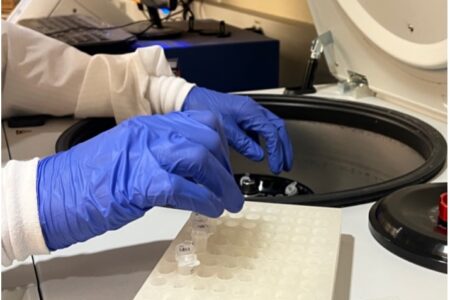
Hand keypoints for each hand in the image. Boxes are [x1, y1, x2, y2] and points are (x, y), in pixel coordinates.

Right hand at [37, 111, 242, 249]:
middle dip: (226, 168)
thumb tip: (195, 174)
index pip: (201, 122)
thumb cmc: (91, 178)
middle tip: (231, 190)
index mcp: (149, 125)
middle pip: (207, 138)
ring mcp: (145, 154)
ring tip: (227, 204)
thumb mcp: (132, 156)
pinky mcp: (140, 181)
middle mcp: (150, 134)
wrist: (55, 192)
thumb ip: (163, 157)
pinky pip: (184, 187)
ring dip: (221, 185)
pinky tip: (209, 210)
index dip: (221, 146)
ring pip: (200, 159)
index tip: (224, 167)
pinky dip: (204, 200)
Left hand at [183, 87, 292, 173]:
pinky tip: (262, 151)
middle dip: (285, 148)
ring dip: (278, 144)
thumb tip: (259, 155)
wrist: (190, 99)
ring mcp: (249, 112)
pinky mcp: (243, 116)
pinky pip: (260, 128)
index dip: (277, 152)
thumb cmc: (204, 109)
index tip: (276, 166)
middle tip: (286, 164)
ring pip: (272, 128)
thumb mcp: (225, 130)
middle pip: (279, 129)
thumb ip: (243, 143)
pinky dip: (266, 141)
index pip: (273, 133)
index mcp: (251, 112)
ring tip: (279, 160)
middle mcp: (253, 110)